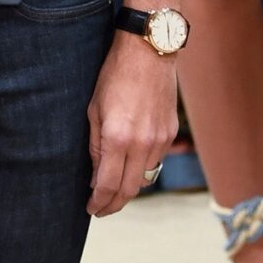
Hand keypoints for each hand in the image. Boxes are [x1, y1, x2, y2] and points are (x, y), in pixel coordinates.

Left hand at [86, 32, 177, 217]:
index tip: (92, 209)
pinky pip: (155, 161)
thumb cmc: (115, 77)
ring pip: (145, 178)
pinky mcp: (170, 133)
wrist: (149, 52)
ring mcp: (159, 140)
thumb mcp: (94, 110)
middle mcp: (141, 144)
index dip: (99, 202)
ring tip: (114, 191)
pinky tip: (130, 166)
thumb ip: (95, 147)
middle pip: (129, 190)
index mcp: (117, 138)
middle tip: (102, 210)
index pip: (107, 185)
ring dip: (129, 189)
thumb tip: (95, 177)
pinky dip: (142, 169)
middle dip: (114, 204)